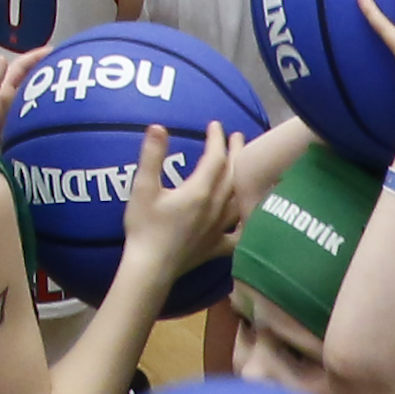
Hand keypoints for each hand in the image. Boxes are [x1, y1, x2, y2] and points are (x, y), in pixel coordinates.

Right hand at [118, 121, 252, 276]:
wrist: (150, 268)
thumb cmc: (144, 227)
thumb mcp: (143, 188)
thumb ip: (152, 156)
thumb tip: (158, 127)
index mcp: (199, 191)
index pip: (216, 158)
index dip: (217, 139)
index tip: (215, 125)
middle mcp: (215, 208)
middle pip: (233, 175)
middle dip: (236, 153)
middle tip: (237, 136)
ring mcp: (218, 229)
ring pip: (239, 199)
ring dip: (243, 179)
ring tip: (245, 167)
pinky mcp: (216, 247)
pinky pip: (238, 235)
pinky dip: (248, 224)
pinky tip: (252, 219)